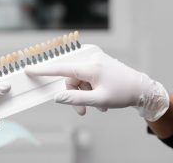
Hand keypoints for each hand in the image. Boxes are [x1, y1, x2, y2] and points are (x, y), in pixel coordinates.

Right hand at [25, 51, 168, 121]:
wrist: (142, 89)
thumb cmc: (123, 93)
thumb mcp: (99, 100)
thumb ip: (76, 99)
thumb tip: (58, 97)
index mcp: (91, 67)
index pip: (62, 68)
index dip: (44, 70)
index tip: (29, 69)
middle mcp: (92, 61)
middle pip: (71, 78)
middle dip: (74, 95)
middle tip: (81, 110)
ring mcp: (97, 62)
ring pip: (79, 80)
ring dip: (84, 94)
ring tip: (97, 106)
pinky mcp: (100, 65)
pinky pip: (87, 78)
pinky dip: (90, 89)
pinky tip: (101, 99)